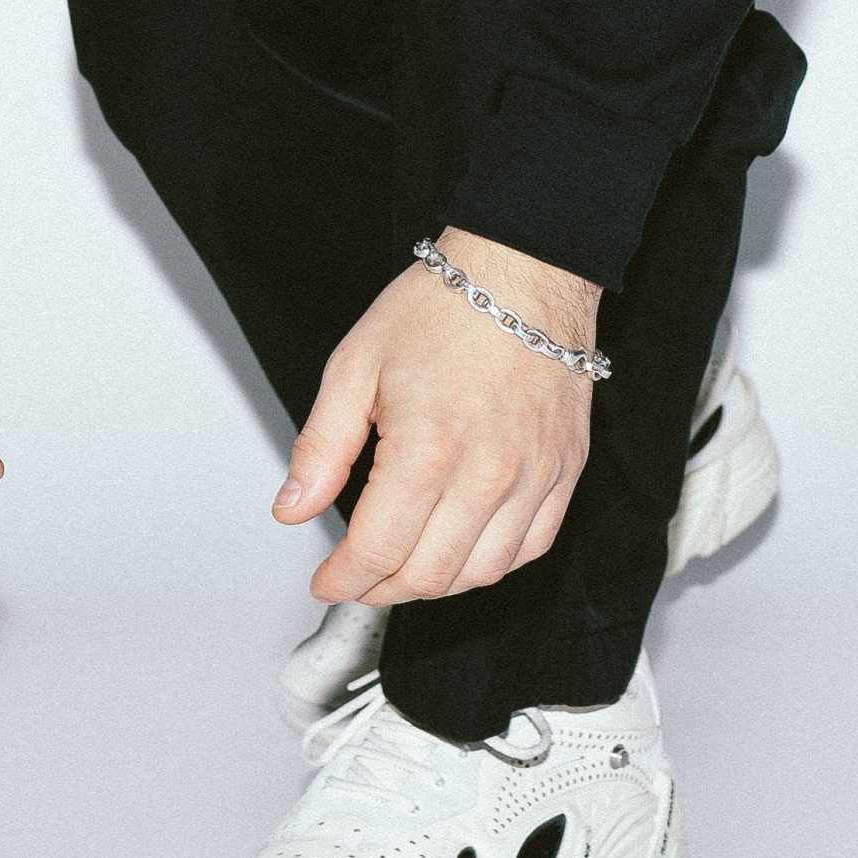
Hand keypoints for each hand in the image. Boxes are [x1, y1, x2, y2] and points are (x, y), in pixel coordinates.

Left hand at [270, 227, 598, 604]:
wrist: (523, 269)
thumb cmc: (444, 306)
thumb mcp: (356, 364)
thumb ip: (321, 446)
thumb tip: (293, 507)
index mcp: (427, 450)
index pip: (377, 551)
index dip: (343, 579)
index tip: (328, 580)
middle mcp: (486, 474)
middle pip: (428, 575)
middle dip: (381, 588)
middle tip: (359, 576)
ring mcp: (533, 476)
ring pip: (481, 573)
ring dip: (435, 584)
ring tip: (405, 567)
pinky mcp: (564, 470)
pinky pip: (531, 548)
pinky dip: (492, 564)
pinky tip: (465, 549)